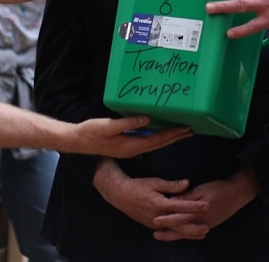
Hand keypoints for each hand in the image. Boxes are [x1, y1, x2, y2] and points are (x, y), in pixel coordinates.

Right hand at [64, 116, 191, 157]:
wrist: (78, 142)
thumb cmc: (91, 132)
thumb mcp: (108, 126)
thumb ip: (128, 123)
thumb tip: (147, 119)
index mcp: (132, 145)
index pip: (158, 139)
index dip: (173, 134)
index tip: (186, 128)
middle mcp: (134, 149)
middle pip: (160, 143)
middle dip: (176, 137)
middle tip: (191, 130)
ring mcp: (130, 149)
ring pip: (155, 143)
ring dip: (169, 138)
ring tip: (181, 132)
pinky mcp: (126, 146)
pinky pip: (147, 142)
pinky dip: (158, 137)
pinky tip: (160, 132)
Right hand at [93, 159, 208, 235]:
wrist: (120, 195)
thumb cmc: (138, 186)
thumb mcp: (155, 182)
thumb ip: (172, 185)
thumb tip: (187, 183)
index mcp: (160, 205)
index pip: (182, 206)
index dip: (195, 206)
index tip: (207, 205)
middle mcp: (158, 217)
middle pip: (180, 225)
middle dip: (194, 227)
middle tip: (208, 227)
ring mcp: (154, 223)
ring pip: (174, 231)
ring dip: (188, 233)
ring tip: (201, 233)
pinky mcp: (152, 225)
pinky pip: (168, 231)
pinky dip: (178, 232)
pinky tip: (186, 233)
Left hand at [151, 167, 258, 240]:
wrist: (237, 194)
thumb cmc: (218, 189)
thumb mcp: (201, 190)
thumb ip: (187, 197)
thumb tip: (172, 202)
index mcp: (198, 212)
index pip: (179, 217)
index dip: (166, 219)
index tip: (155, 220)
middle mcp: (202, 222)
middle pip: (181, 230)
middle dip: (168, 232)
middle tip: (155, 234)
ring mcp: (207, 225)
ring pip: (187, 233)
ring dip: (174, 235)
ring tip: (163, 236)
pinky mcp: (210, 225)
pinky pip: (195, 233)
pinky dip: (186, 235)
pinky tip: (180, 235)